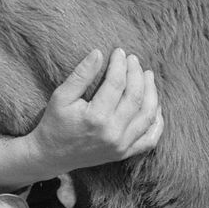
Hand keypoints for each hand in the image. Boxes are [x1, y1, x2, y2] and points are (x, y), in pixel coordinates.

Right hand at [25, 48, 163, 176]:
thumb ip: (81, 75)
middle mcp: (113, 133)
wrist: (51, 156)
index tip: (119, 51)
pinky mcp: (124, 153)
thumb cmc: (54, 123)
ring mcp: (121, 146)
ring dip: (151, 92)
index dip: (120, 64)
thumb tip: (99, 53)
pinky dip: (157, 122)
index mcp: (96, 117)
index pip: (116, 83)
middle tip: (133, 59)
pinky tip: (156, 106)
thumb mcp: (61, 96)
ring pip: (147, 115)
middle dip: (136, 74)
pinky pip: (150, 139)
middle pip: (135, 96)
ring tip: (147, 76)